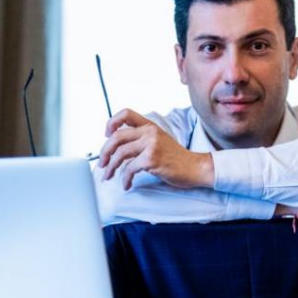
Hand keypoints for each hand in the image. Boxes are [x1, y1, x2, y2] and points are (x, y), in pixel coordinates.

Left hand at [99, 109, 213, 189]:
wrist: (195, 167)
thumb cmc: (177, 158)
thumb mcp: (160, 140)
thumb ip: (142, 138)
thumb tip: (118, 147)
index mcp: (150, 125)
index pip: (125, 113)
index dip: (111, 123)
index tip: (106, 135)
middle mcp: (150, 132)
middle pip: (116, 136)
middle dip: (105, 151)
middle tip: (102, 163)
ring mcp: (151, 145)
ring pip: (120, 153)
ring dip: (111, 167)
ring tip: (108, 176)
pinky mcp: (151, 160)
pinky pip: (129, 169)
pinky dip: (125, 179)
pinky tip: (126, 184)